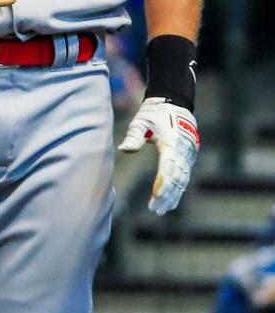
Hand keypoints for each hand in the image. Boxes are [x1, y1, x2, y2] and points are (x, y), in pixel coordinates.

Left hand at [118, 97, 199, 214]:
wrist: (174, 102)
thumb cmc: (154, 112)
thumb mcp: (142, 121)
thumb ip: (134, 135)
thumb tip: (122, 149)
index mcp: (172, 142)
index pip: (168, 167)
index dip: (162, 183)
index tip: (155, 197)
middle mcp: (183, 151)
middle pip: (176, 177)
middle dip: (166, 195)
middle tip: (154, 209)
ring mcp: (188, 154)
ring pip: (182, 180)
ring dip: (173, 196)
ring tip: (161, 210)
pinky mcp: (189, 157)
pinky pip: (184, 177)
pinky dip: (178, 190)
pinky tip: (170, 201)